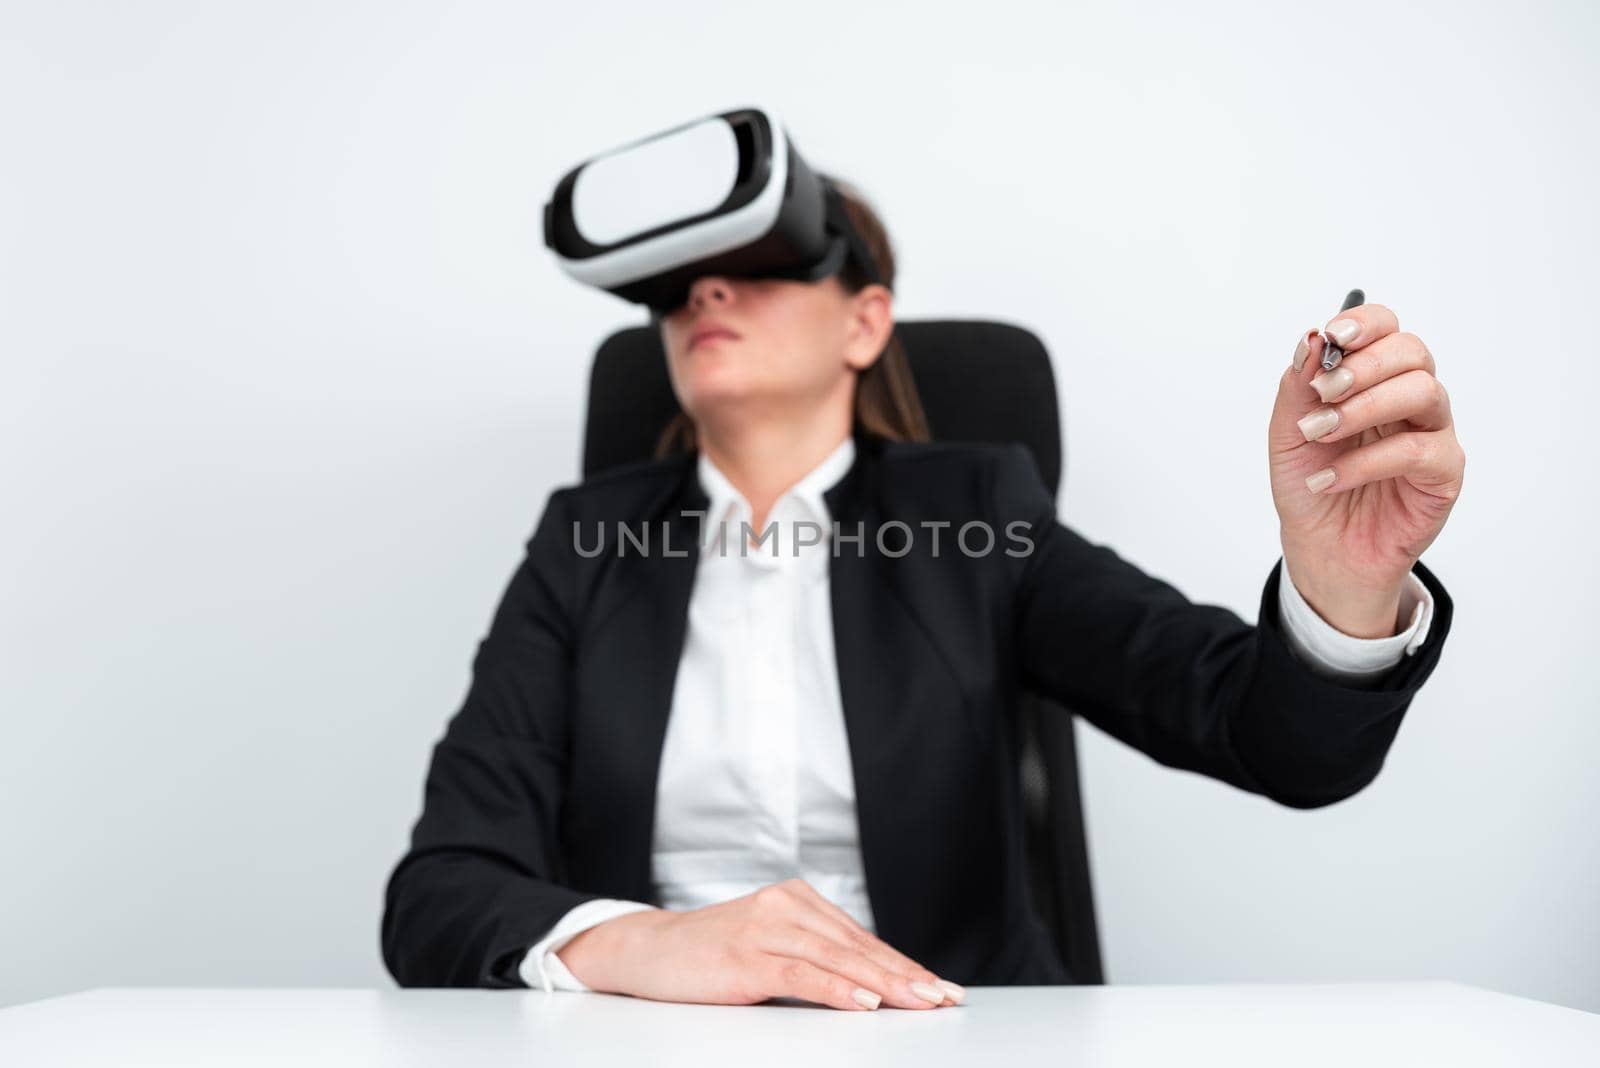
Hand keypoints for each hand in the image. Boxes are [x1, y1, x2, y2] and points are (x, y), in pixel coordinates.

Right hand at [554, 878, 963, 1010]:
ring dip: (884, 983)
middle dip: (906, 975)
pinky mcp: (746, 955)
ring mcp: (766, 927)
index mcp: (797, 901)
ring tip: (919, 1001)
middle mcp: (787, 906)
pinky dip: (837, 989)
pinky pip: (802, 972)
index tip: (940, 987)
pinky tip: (864, 1003)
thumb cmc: (710, 955)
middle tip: (944, 996)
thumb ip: (813, 956)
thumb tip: (871, 985)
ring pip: (839, 958)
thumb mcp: (768, 948)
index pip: (862, 938)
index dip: (904, 964)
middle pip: (858, 947)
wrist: (648, 951)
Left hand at [1268, 303, 1465, 637]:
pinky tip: (1330, 477)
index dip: (1365, 324)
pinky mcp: (1443, 474)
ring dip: (1364, 408)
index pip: (1387, 329)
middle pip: (1412, 352)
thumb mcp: (1288, 433)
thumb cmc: (1311, 484)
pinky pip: (1418, 451)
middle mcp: (1409, 399)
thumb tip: (1310, 339)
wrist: (1321, 547)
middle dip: (1363, 366)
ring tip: (1318, 434)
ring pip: (1423, 391)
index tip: (1331, 337)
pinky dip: (1366, 462)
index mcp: (1374, 380)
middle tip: (1320, 394)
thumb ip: (1298, 386)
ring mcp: (1432, 433)